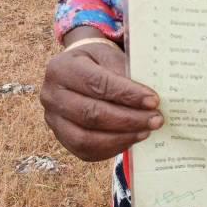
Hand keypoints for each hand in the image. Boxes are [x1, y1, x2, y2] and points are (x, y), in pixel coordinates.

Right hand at [40, 42, 162, 160]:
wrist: (77, 70)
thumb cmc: (97, 61)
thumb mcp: (109, 55)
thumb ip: (124, 73)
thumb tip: (149, 100)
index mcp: (62, 68)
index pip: (97, 84)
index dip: (127, 94)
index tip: (153, 101)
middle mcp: (51, 95)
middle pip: (91, 114)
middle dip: (128, 119)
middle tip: (155, 119)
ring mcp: (52, 120)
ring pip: (86, 139)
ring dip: (121, 137)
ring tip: (146, 131)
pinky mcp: (60, 138)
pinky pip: (85, 151)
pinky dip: (112, 148)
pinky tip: (131, 138)